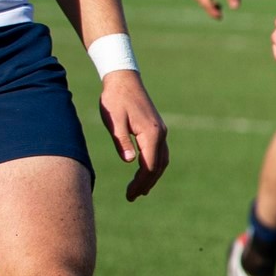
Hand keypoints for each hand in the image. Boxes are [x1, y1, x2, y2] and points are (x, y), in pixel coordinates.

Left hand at [97, 71, 167, 200]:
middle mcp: (160, 134)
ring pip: (162, 160)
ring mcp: (161, 132)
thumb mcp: (114, 120)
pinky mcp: (157, 129)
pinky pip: (160, 153)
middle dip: (147, 183)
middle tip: (132, 197)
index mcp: (151, 134)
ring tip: (140, 190)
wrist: (124, 79)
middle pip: (158, 166)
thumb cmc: (115, 99)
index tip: (129, 195)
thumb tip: (130, 161)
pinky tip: (145, 170)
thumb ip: (121, 141)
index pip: (149, 165)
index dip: (140, 182)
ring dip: (152, 176)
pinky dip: (154, 165)